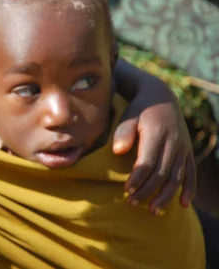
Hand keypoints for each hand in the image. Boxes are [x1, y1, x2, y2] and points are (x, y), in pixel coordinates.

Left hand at [113, 80, 195, 214]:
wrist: (161, 97)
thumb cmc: (138, 109)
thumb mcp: (128, 115)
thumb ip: (123, 132)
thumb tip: (117, 152)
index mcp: (157, 134)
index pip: (148, 162)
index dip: (138, 178)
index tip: (126, 190)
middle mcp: (173, 142)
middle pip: (162, 173)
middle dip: (148, 191)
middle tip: (133, 204)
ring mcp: (183, 148)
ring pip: (177, 177)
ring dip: (166, 196)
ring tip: (153, 211)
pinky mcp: (188, 151)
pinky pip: (190, 173)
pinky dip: (188, 189)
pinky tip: (183, 204)